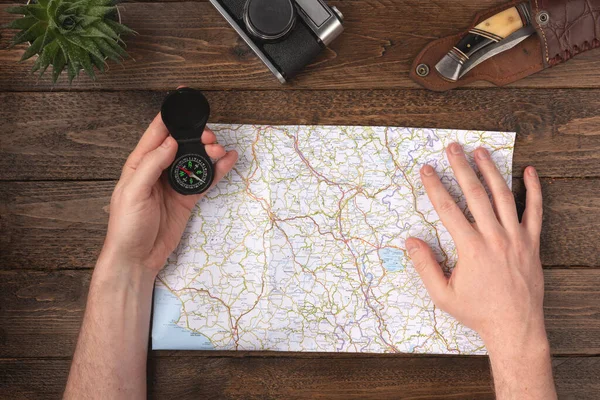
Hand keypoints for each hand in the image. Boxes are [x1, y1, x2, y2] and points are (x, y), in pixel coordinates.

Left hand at [100, 112, 237, 274]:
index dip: (169, 116)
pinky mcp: (187, 198)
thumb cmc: (126, 227)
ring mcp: (174, 184)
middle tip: (209, 137)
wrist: (137, 258)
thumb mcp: (134, 192)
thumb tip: (170, 142)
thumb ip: (152, 165)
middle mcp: (157, 170)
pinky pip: (204, 180)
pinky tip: (227, 162)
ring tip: (220, 150)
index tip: (183, 100)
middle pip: (180, 144)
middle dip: (196, 136)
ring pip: (195, 160)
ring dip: (209, 152)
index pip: (156, 134)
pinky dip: (217, 171)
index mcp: (139, 164)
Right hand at [406, 143, 546, 355]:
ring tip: (481, 152)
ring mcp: (516, 238)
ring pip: (503, 197)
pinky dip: (533, 190)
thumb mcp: (443, 295)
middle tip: (453, 148)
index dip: (435, 187)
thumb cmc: (477, 312)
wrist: (515, 327)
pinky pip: (535, 212)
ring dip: (491, 171)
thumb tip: (411, 241)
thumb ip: (425, 267)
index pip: (448, 209)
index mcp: (471, 249)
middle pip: (476, 194)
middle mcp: (494, 238)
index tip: (427, 169)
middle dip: (461, 168)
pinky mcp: (532, 243)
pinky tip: (529, 172)